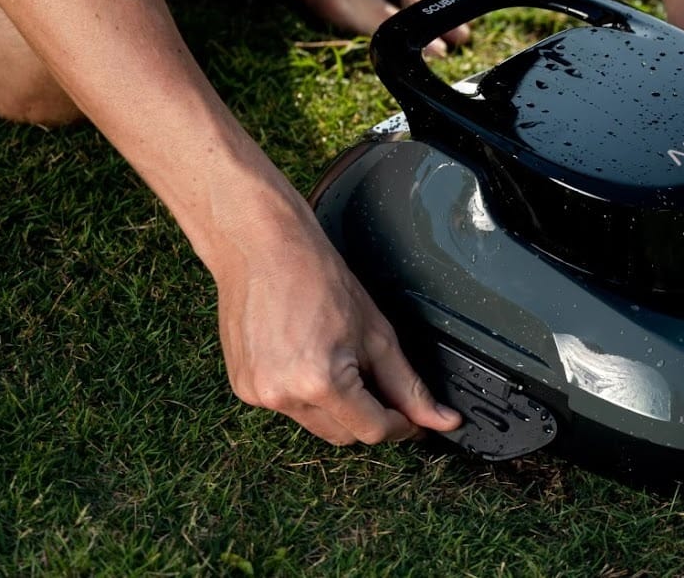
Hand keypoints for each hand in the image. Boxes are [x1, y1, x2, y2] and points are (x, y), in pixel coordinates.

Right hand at [214, 214, 460, 444]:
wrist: (261, 249)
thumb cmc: (317, 277)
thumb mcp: (376, 334)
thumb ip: (408, 385)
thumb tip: (440, 419)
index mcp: (321, 383)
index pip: (373, 430)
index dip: (402, 427)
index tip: (416, 420)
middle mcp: (284, 396)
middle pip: (345, 434)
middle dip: (371, 418)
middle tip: (385, 389)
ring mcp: (259, 395)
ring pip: (317, 425)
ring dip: (339, 409)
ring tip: (344, 363)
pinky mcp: (243, 389)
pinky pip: (289, 409)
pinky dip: (308, 397)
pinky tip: (313, 361)